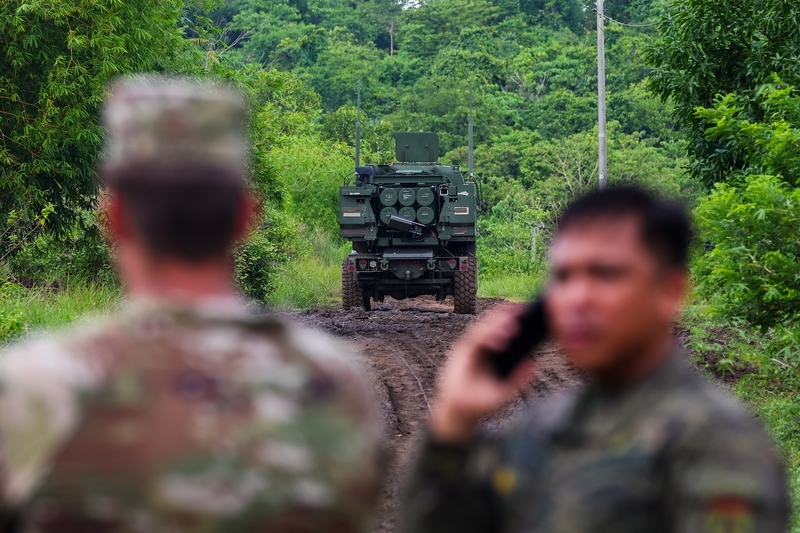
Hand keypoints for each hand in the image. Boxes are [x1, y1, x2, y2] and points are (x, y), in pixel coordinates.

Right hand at [430, 304, 535, 442]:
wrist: (460, 414)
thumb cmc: (480, 402)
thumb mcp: (505, 391)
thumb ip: (518, 378)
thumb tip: (534, 364)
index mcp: (490, 352)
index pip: (500, 329)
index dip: (511, 318)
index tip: (526, 310)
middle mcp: (480, 348)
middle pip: (491, 324)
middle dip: (504, 315)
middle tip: (521, 308)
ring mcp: (469, 349)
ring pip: (482, 328)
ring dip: (497, 324)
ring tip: (513, 323)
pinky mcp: (461, 354)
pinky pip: (474, 340)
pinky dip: (486, 337)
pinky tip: (500, 340)